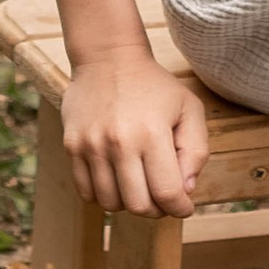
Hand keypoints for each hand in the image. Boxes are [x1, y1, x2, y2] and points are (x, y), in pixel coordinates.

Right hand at [61, 55, 206, 216]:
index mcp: (153, 133)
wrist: (109, 58)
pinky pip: (86, 192)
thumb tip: (185, 190)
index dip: (180, 208)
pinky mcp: (72, 146)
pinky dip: (104, 196)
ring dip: (129, 204)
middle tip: (162, 198)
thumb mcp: (189, 108)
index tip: (184, 207)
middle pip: (138, 205)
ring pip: (110, 204)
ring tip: (139, 186)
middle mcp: (119, 142)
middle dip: (157, 210)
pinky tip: (117, 181)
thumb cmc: (154, 86)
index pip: (167, 192)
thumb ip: (196, 151)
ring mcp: (92, 145)